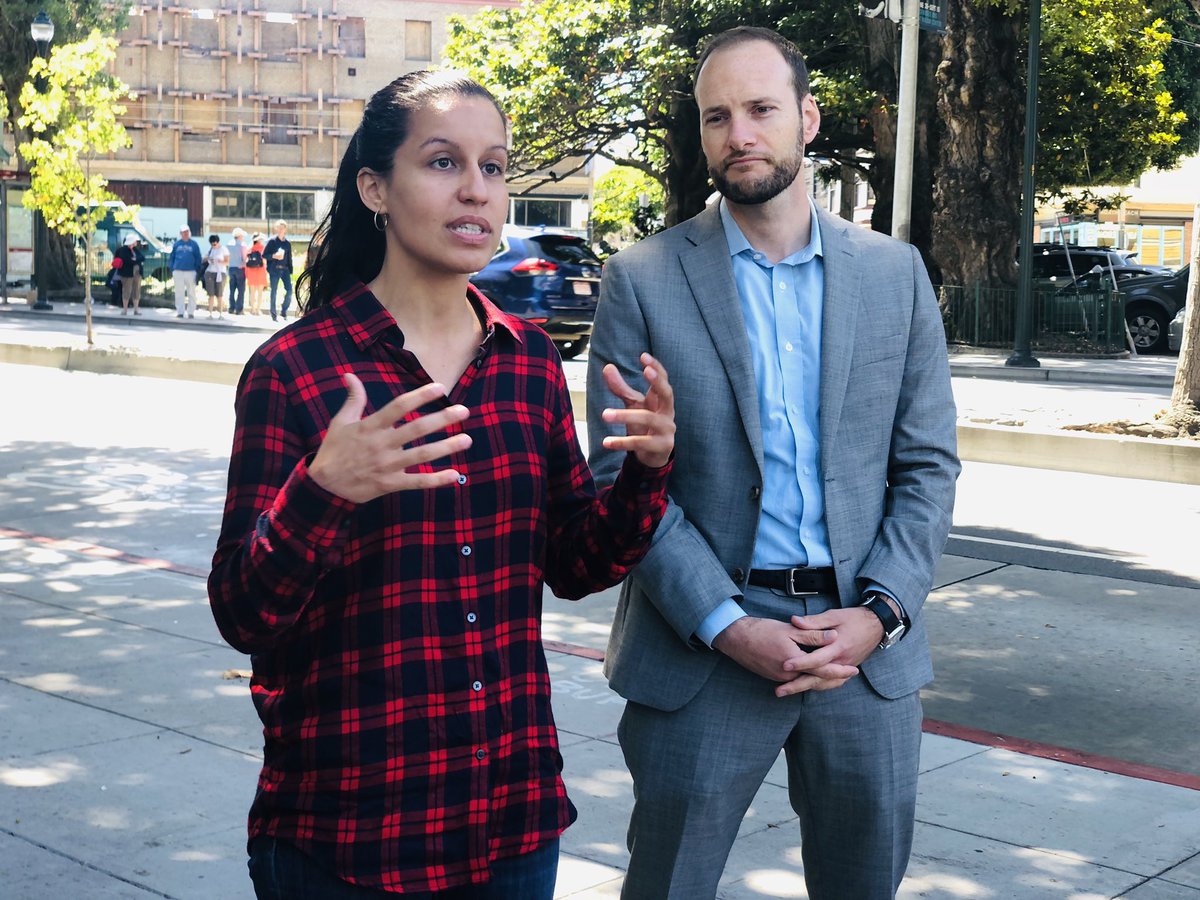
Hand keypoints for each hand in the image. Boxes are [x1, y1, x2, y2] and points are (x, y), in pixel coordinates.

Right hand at [308, 374, 471, 502]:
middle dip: (442, 419)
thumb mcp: (340, 422)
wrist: (324, 485)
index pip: (399, 406)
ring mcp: (387, 465)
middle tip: (464, 411)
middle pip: (417, 429)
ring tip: (467, 440)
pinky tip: (455, 475)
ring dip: (446, 447)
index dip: (420, 396)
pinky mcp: (390, 484)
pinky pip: (417, 482)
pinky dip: (436, 480)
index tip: (440, 388)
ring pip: (421, 455)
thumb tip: (349, 375)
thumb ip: (353, 399)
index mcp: (371, 426)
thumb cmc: (334, 450)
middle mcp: (382, 444)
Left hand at [599, 353, 674, 468]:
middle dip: (658, 381)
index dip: (656, 367)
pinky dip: (622, 442)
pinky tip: (606, 441)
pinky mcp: (661, 447)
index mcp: (661, 400)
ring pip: (648, 418)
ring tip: (605, 414)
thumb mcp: (633, 405)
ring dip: (625, 416)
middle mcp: (668, 412)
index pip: (663, 380)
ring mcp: (667, 430)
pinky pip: (641, 442)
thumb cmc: (644, 425)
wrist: (652, 456)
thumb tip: (607, 367)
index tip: (643, 356)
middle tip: (645, 371)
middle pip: (667, 394)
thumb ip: (621, 388)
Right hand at [712, 617, 856, 687]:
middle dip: (835, 679)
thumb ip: (813, 635)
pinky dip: (808, 678)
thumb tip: (833, 636)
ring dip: (822, 679)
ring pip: (806, 681)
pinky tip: (814, 672)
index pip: (823, 670)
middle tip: (850, 675)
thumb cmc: (762, 631)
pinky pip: (796, 680)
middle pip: (817, 681)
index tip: (853, 670)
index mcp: (795, 662)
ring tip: (837, 676)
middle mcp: (788, 675)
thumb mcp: (790, 630)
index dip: (840, 670)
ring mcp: (780, 678)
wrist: (736, 639)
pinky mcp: (774, 677)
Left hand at [774, 607, 886, 697]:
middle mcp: (842, 661)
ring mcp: (845, 668)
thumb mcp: (834, 615)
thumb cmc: (854, 618)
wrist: (876, 626)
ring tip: (785, 691)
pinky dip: (818, 686)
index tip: (784, 665)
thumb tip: (794, 621)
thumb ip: (814, 621)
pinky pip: (831, 683)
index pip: (817, 659)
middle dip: (797, 685)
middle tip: (779, 691)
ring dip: (804, 688)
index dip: (800, 663)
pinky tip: (804, 687)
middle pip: (818, 678)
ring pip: (824, 684)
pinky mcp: (846, 670)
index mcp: (838, 647)